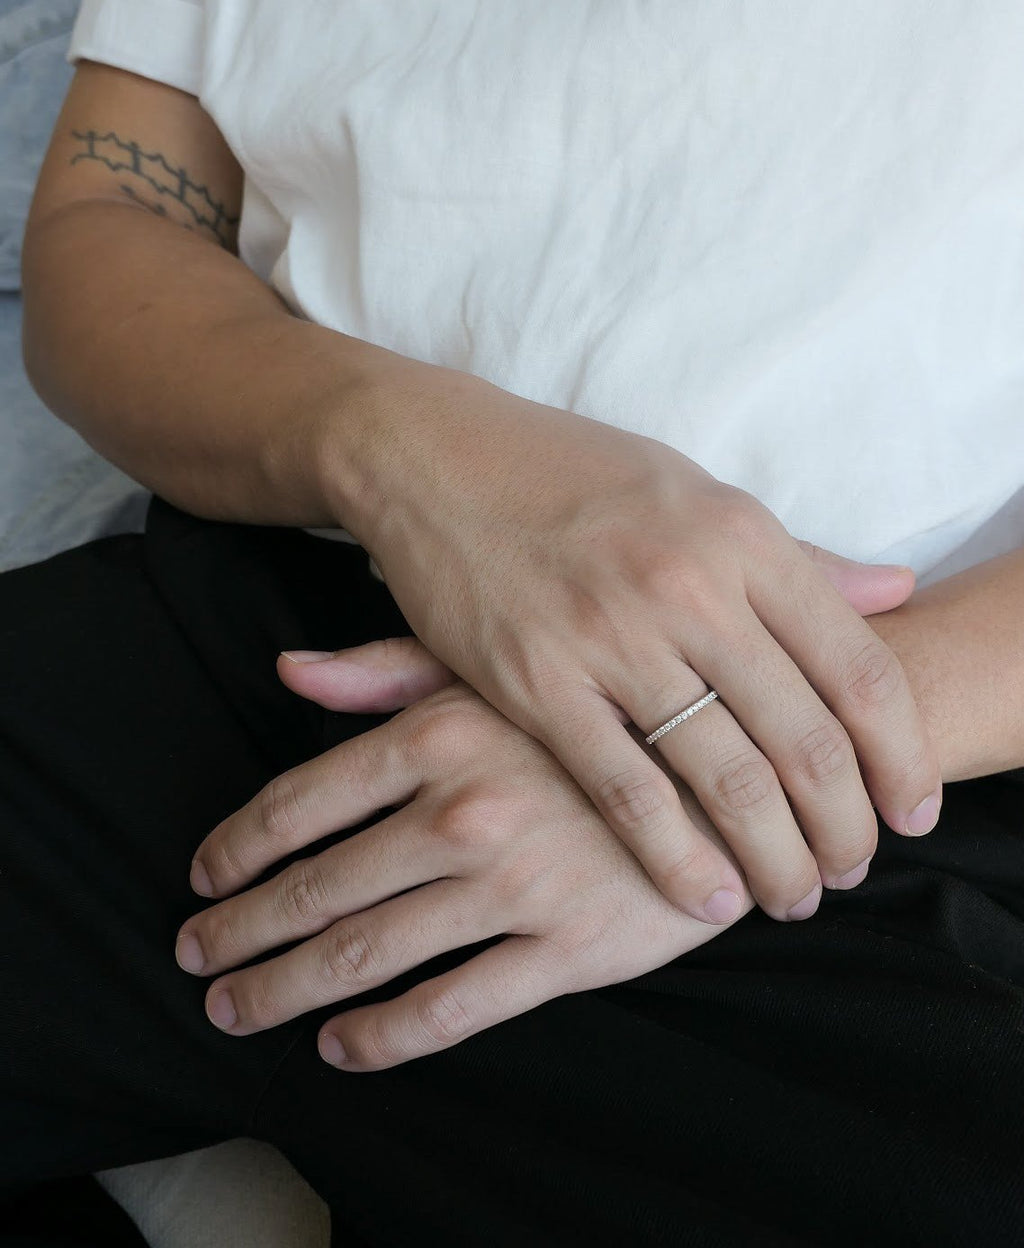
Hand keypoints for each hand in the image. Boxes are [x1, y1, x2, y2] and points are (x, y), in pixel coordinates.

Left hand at [176, 645, 756, 1070]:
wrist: (751, 753)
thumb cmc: (619, 697)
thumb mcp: (504, 659)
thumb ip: (390, 668)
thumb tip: (290, 669)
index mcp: (440, 730)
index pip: (301, 801)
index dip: (239, 846)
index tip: (206, 877)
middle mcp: (464, 810)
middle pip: (316, 888)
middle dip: (241, 931)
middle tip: (197, 957)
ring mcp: (515, 885)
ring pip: (367, 954)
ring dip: (286, 988)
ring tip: (237, 1007)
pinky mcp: (570, 949)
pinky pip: (454, 1008)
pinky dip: (385, 1036)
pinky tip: (344, 1046)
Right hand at [340, 374, 942, 924]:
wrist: (435, 457)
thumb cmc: (570, 473)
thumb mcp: (696, 493)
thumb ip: (794, 557)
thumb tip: (896, 590)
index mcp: (742, 535)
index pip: (860, 668)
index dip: (901, 755)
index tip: (910, 810)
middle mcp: (690, 587)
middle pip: (806, 739)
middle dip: (844, 827)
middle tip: (850, 871)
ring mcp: (612, 638)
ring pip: (727, 778)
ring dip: (775, 857)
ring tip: (792, 897)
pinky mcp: (538, 684)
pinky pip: (628, 793)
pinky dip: (678, 859)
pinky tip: (709, 897)